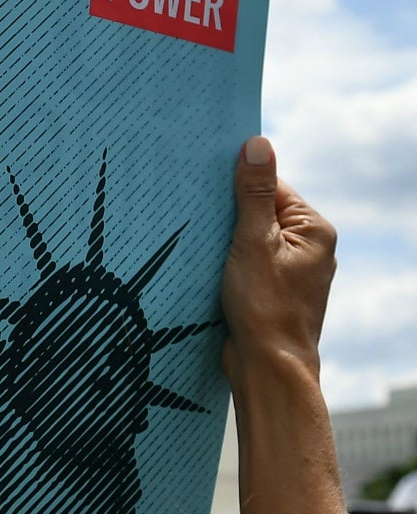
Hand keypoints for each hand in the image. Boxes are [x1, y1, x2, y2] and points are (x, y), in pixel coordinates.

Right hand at [221, 137, 335, 383]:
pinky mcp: (271, 290)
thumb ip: (253, 193)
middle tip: (199, 220)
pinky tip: (206, 267)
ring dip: (224, 241)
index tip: (205, 191)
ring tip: (202, 247)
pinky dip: (225, 261)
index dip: (236, 187)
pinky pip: (245, 262)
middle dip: (228, 215)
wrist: (267, 368)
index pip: (270, 188)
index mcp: (314, 230)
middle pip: (259, 212)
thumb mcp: (253, 241)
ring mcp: (291, 270)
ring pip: (249, 239)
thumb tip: (258, 144)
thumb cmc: (265, 307)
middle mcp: (309, 248)